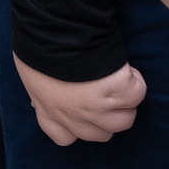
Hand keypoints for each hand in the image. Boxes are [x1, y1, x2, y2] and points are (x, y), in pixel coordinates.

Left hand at [13, 56, 146, 144]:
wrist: (54, 31)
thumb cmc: (38, 45)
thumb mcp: (31, 74)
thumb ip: (43, 89)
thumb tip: (48, 91)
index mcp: (48, 110)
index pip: (64, 137)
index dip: (77, 126)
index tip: (82, 112)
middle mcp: (74, 116)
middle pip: (101, 135)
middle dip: (106, 116)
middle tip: (105, 92)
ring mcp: (98, 108)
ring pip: (123, 121)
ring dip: (125, 103)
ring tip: (117, 81)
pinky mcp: (119, 93)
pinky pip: (137, 94)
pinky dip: (135, 82)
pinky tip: (124, 68)